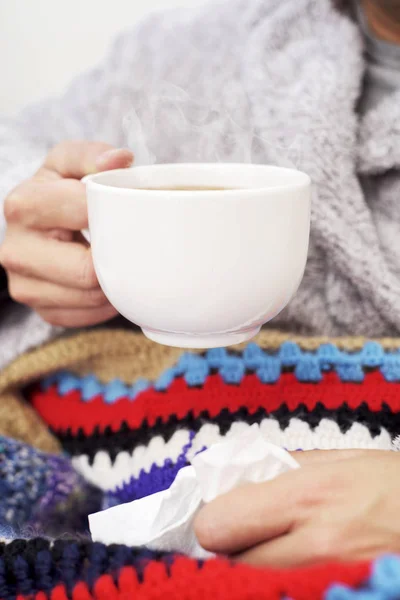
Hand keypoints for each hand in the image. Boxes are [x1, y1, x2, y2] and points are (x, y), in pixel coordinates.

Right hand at [0, 141, 132, 326]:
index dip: (116, 217)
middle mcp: (15, 249)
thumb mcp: (68, 161)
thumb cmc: (58, 190)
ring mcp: (24, 285)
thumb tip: (119, 160)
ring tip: (116, 261)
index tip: (129, 214)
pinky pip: (85, 317)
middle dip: (114, 258)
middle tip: (128, 244)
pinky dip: (104, 304)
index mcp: (24, 205)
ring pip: (90, 298)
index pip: (86, 217)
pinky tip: (106, 282)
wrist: (34, 223)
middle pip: (87, 271)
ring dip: (112, 283)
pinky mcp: (39, 309)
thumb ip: (92, 155)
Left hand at [194, 449, 399, 566]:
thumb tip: (246, 473)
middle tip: (238, 520)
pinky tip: (290, 546)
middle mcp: (313, 541)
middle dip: (226, 537)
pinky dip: (275, 565)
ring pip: (254, 572)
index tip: (217, 505)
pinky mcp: (338, 588)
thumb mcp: (347, 459)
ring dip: (249, 553)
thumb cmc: (397, 484)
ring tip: (270, 531)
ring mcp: (327, 573)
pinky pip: (284, 579)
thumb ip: (291, 465)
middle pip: (230, 556)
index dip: (211, 515)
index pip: (221, 522)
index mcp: (309, 495)